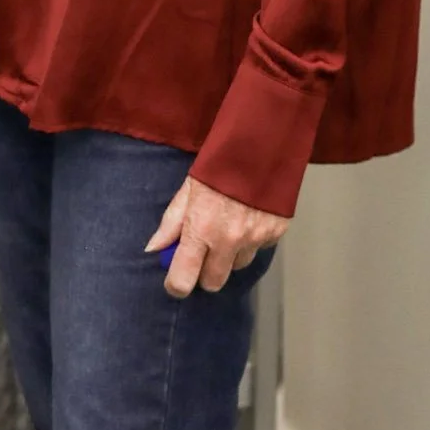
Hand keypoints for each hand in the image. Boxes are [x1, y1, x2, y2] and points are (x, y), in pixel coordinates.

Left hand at [145, 176, 288, 298]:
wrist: (261, 145)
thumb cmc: (218, 164)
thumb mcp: (188, 189)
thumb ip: (171, 223)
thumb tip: (154, 249)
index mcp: (201, 230)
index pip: (183, 280)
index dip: (176, 283)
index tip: (175, 277)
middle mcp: (228, 241)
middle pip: (212, 283)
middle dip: (205, 272)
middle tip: (203, 251)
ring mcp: (254, 240)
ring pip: (237, 267)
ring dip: (229, 255)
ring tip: (228, 227)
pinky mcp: (275, 235)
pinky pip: (258, 250)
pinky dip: (251, 241)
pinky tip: (248, 218)